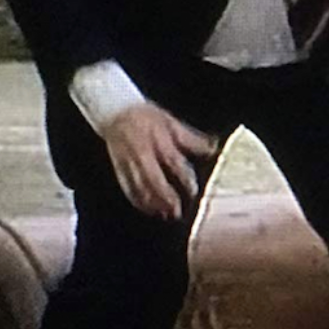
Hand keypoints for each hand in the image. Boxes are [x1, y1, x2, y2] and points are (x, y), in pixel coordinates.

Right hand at [101, 103, 218, 220]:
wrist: (115, 113)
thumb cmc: (147, 117)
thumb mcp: (172, 123)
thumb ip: (192, 139)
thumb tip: (213, 148)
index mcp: (157, 141)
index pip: (172, 162)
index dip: (183, 179)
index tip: (193, 192)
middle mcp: (141, 154)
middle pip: (153, 179)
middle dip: (165, 197)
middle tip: (178, 211)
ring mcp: (128, 163)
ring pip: (140, 187)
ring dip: (153, 203)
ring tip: (166, 215)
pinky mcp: (119, 169)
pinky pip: (128, 188)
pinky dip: (138, 201)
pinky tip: (149, 210)